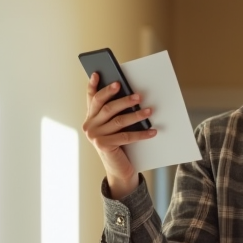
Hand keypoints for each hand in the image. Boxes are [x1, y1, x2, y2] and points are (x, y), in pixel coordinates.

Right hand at [81, 72, 157, 198]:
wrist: (119, 169)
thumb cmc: (119, 144)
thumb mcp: (115, 126)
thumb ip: (115, 112)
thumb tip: (129, 94)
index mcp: (90, 117)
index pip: (92, 98)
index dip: (93, 85)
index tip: (98, 73)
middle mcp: (89, 125)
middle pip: (106, 107)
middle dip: (123, 99)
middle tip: (138, 95)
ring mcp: (95, 136)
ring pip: (118, 121)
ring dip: (136, 115)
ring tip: (149, 110)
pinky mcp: (104, 146)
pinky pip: (126, 136)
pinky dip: (141, 133)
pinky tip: (153, 131)